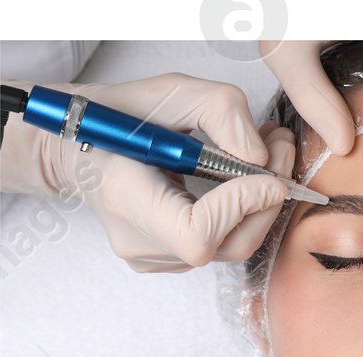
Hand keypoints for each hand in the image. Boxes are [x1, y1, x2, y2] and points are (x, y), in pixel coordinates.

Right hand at [1, 74, 292, 271]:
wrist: (81, 148)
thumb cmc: (122, 116)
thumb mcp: (172, 91)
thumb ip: (221, 112)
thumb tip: (260, 156)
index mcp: (128, 203)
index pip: (198, 234)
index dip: (240, 206)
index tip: (265, 169)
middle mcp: (139, 243)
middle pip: (224, 248)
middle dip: (265, 202)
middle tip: (281, 152)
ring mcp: (152, 258)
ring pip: (227, 250)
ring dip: (258, 206)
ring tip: (265, 159)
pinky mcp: (165, 260)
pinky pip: (216, 247)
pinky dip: (239, 215)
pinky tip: (237, 181)